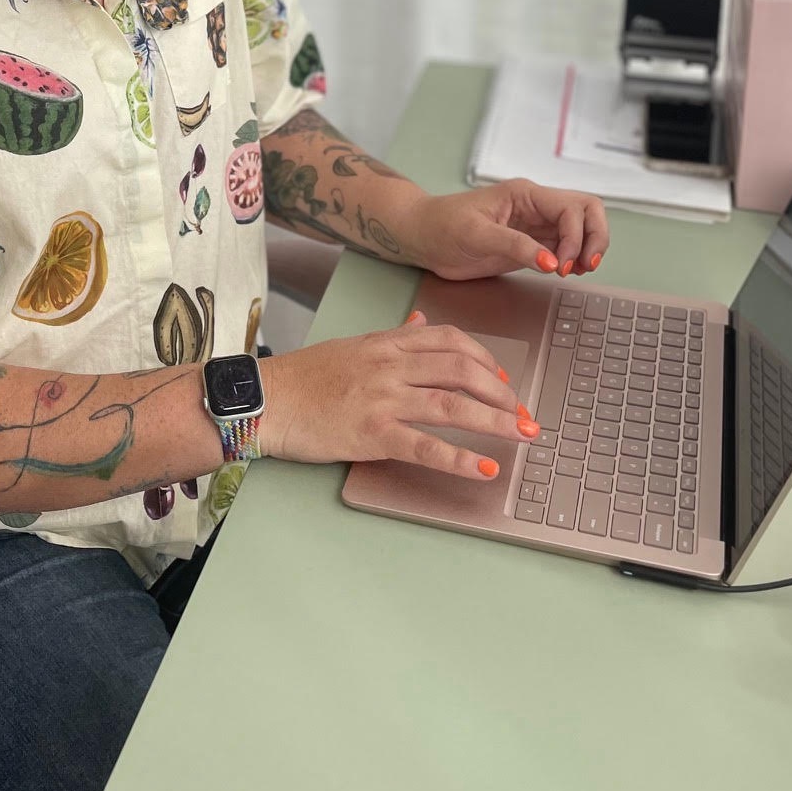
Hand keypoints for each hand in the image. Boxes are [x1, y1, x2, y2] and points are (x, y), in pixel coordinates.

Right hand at [260, 316, 539, 479]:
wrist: (265, 399)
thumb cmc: (304, 376)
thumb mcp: (352, 345)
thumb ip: (392, 336)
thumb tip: (421, 322)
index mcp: (386, 342)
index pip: (451, 340)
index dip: (486, 359)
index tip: (504, 379)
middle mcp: (391, 365)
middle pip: (463, 371)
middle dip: (503, 393)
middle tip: (526, 415)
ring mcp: (383, 398)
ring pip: (454, 405)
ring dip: (497, 422)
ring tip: (524, 436)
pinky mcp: (373, 433)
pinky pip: (427, 446)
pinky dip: (461, 459)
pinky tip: (486, 468)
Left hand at [414, 180, 609, 281]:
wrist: (424, 238)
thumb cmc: (443, 226)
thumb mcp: (476, 234)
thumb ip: (514, 246)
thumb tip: (551, 262)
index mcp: (525, 194)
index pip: (572, 207)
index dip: (575, 236)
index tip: (560, 265)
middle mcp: (536, 206)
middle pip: (587, 212)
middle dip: (593, 238)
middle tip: (582, 267)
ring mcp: (536, 225)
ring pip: (581, 229)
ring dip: (587, 249)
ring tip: (576, 271)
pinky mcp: (532, 245)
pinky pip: (566, 247)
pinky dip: (575, 258)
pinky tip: (567, 272)